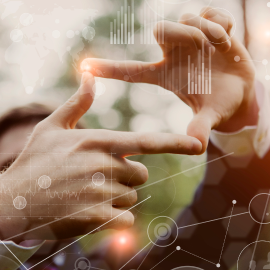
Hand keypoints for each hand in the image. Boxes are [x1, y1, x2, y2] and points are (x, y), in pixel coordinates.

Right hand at [0, 72, 201, 241]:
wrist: (12, 200)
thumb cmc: (34, 162)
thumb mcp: (51, 127)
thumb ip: (76, 103)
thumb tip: (89, 76)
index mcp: (98, 141)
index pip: (146, 142)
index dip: (175, 143)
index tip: (198, 145)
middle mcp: (103, 165)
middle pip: (140, 175)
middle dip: (126, 178)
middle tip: (97, 179)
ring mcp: (100, 193)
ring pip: (131, 197)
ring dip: (115, 198)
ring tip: (86, 194)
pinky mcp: (96, 218)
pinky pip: (124, 220)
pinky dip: (112, 219)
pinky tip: (87, 211)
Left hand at [81, 7, 257, 152]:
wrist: (242, 91)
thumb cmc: (221, 104)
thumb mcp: (211, 116)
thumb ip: (201, 127)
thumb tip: (197, 146)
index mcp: (166, 75)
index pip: (131, 71)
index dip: (109, 68)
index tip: (85, 66)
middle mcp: (174, 54)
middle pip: (160, 29)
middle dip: (180, 33)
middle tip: (203, 46)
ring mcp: (191, 39)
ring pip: (185, 18)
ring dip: (206, 31)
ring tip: (221, 47)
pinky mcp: (209, 27)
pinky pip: (209, 12)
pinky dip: (220, 22)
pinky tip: (227, 40)